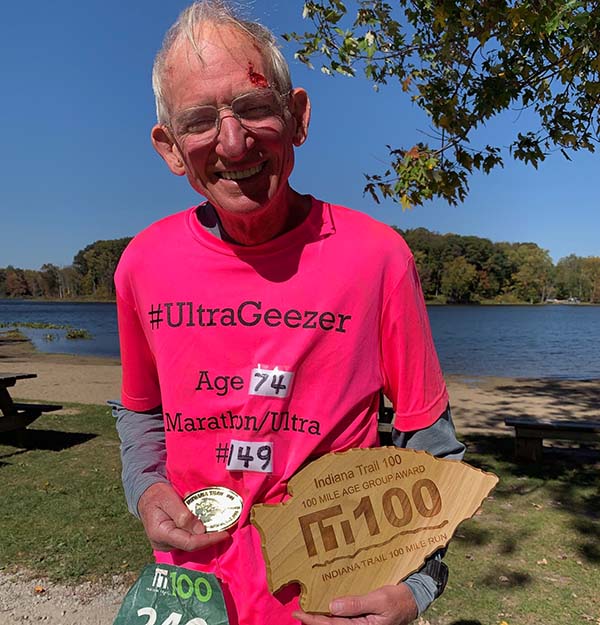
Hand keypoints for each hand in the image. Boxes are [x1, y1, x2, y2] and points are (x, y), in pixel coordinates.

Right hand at [137, 482, 228, 551]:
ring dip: (204, 531)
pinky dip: (197, 528)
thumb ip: (183, 515)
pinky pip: (188, 537)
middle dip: (210, 536)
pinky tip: (202, 517)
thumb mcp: (169, 499)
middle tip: (226, 526)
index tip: (225, 534)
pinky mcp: (171, 540)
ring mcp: (167, 544)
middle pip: (192, 544)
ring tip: (216, 520)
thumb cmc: (156, 495)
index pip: (189, 543)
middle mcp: (163, 544)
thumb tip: (200, 530)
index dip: (209, 540)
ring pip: (191, 541)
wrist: (145, 495)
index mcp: (161, 534)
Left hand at [292, 583, 417, 624]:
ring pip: (336, 623)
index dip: (313, 620)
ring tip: (307, 612)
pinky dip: (332, 614)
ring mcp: (361, 624)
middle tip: (297, 613)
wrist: (412, 600)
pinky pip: (344, 618)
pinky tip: (326, 608)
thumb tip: (332, 607)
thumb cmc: (397, 600)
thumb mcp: (378, 600)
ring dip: (322, 618)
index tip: (298, 614)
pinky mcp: (362, 619)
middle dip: (313, 621)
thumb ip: (356, 604)